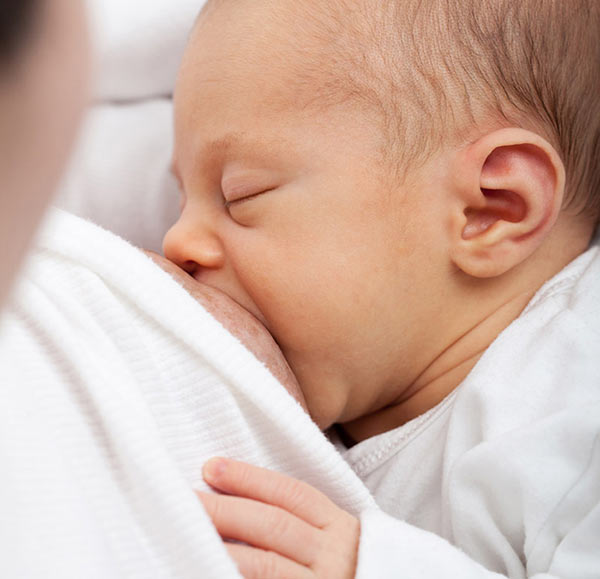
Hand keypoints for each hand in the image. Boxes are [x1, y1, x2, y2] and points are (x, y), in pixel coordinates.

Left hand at [197, 458, 359, 578]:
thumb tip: (237, 492)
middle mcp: (332, 554)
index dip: (249, 478)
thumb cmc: (347, 565)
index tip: (211, 466)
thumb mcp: (334, 534)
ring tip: (190, 535)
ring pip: (266, 566)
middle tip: (187, 500)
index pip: (290, 494)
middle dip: (226, 510)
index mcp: (338, 525)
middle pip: (273, 526)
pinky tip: (211, 572)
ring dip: (224, 549)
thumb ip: (301, 516)